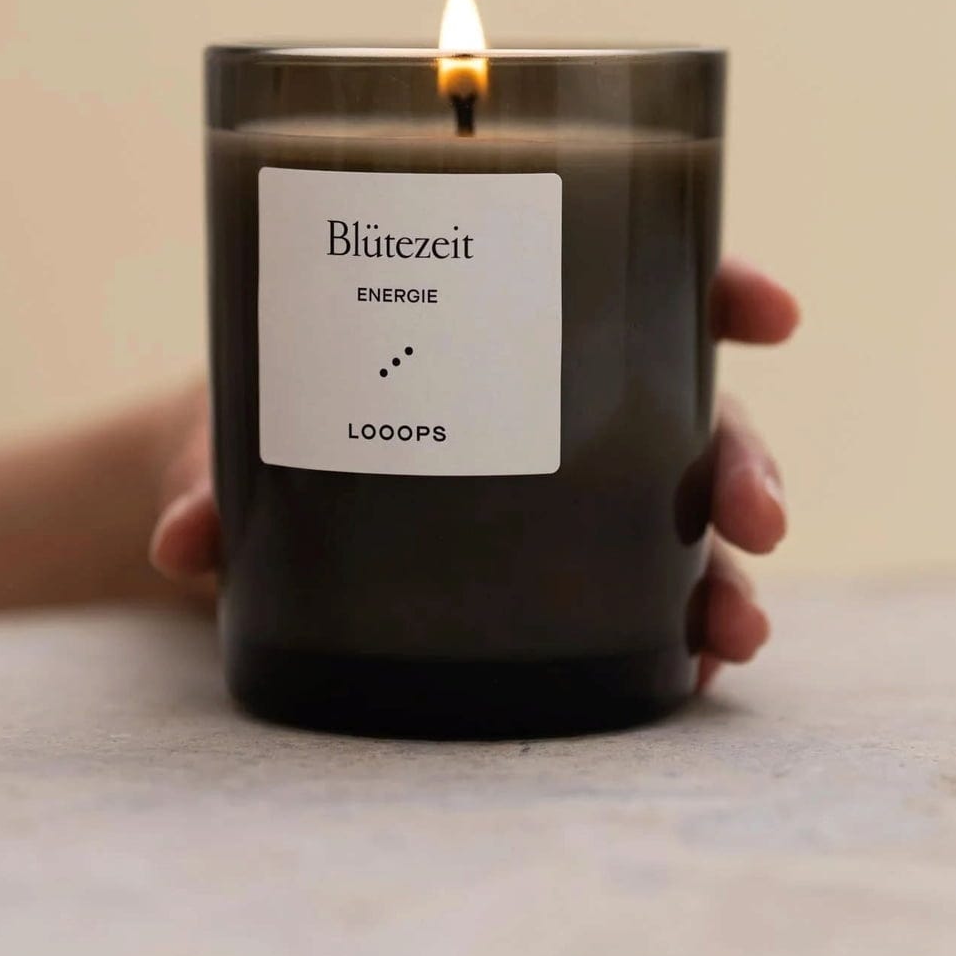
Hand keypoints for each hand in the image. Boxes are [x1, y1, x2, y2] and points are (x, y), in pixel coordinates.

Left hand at [146, 259, 799, 683]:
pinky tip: (693, 672)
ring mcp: (563, 491)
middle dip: (740, 456)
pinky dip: (676, 635)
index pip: (627, 283)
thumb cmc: (251, 427)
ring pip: (679, 515)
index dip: (713, 287)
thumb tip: (185, 539)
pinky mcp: (550, 578)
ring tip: (739, 627)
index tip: (771, 309)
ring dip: (726, 568)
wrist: (232, 501)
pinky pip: (637, 602)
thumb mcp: (228, 442)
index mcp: (493, 324)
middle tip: (758, 515)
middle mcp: (549, 401)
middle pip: (683, 408)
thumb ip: (208, 486)